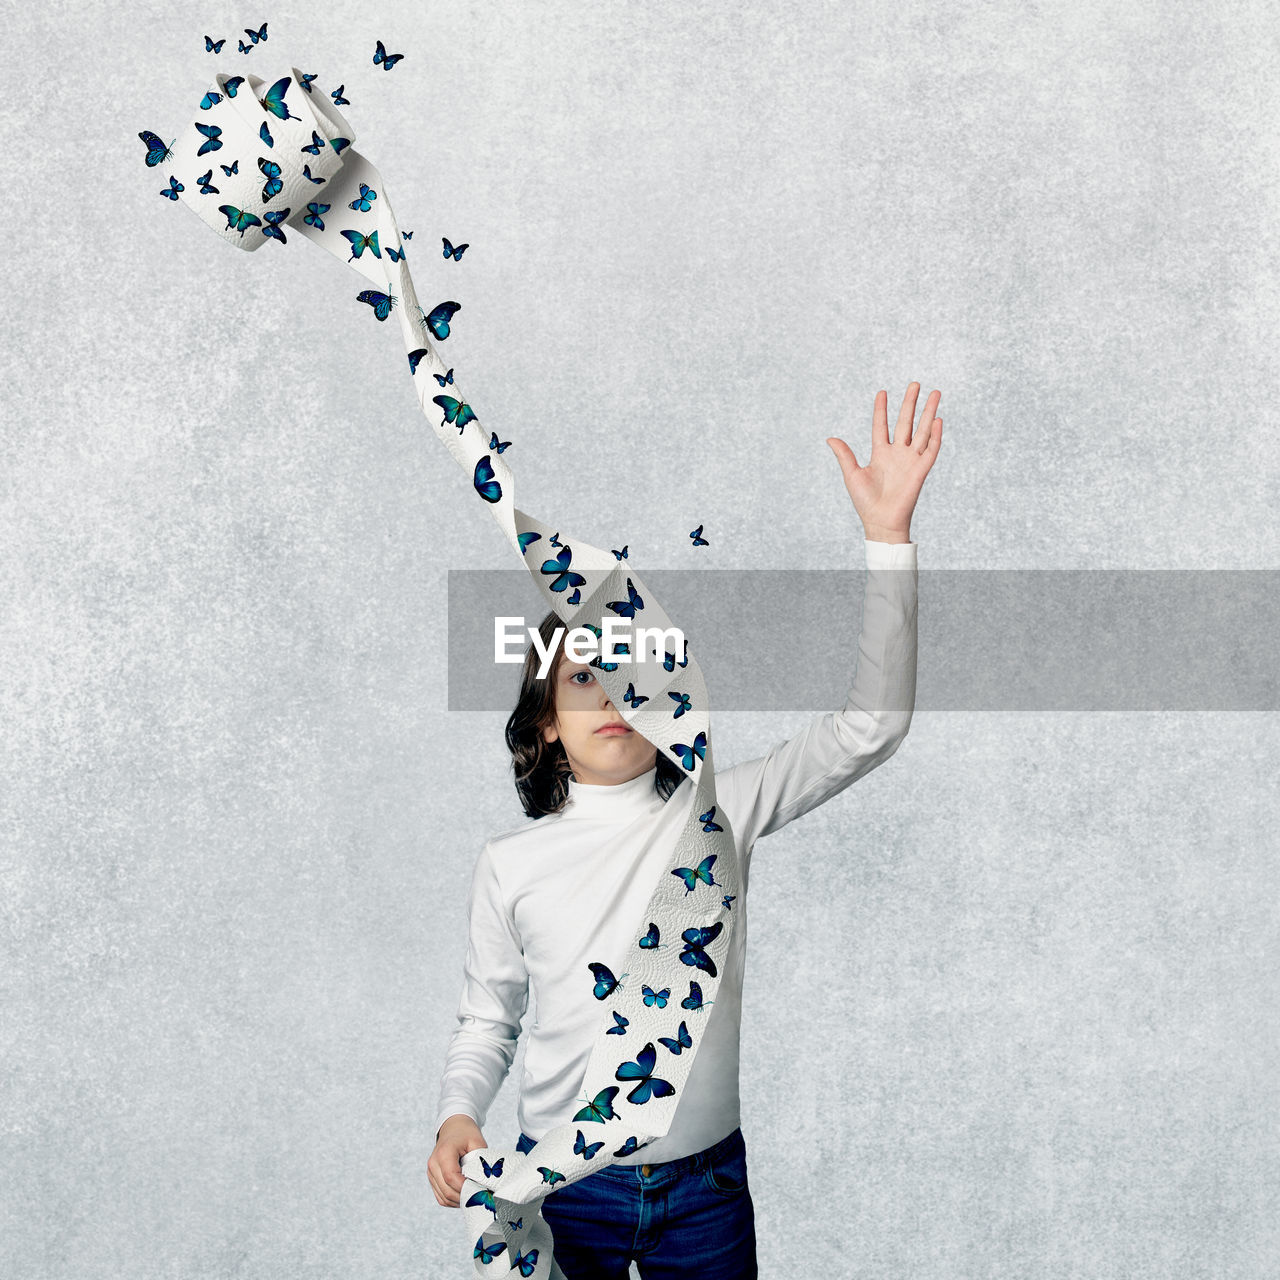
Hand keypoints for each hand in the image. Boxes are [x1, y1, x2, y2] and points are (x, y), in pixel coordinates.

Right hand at [429, 1113, 486, 1207]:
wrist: (454, 1127)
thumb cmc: (466, 1133)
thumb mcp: (477, 1142)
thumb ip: (480, 1162)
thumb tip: (485, 1182)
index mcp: (444, 1153)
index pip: (451, 1178)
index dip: (466, 1188)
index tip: (481, 1191)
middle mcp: (433, 1164)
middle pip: (447, 1191)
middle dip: (465, 1197)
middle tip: (481, 1197)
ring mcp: (431, 1172)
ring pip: (444, 1197)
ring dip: (459, 1201)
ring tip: (475, 1196)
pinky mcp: (432, 1178)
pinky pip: (441, 1196)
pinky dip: (453, 1200)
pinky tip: (465, 1195)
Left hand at [826, 382, 941, 541]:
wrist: (880, 521)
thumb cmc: (865, 502)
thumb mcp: (852, 475)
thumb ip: (844, 455)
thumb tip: (830, 438)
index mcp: (880, 453)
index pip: (881, 425)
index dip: (881, 409)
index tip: (882, 391)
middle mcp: (897, 453)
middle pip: (905, 422)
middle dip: (910, 403)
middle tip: (915, 384)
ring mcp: (910, 460)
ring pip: (921, 431)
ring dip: (928, 413)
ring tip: (935, 393)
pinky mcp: (921, 470)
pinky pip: (930, 450)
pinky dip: (935, 436)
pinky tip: (937, 420)